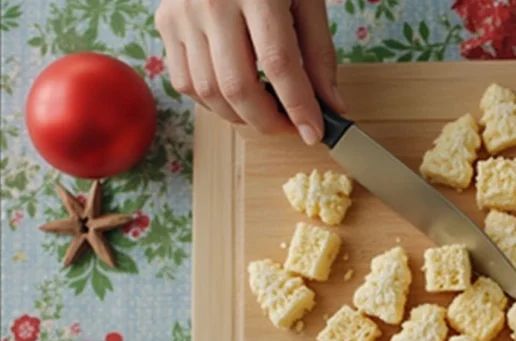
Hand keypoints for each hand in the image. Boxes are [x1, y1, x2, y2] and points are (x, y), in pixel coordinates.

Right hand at [155, 0, 343, 144]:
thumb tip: (332, 106)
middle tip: (291, 128)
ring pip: (207, 92)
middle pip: (237, 86)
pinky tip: (236, 96)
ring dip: (241, 117)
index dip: (299, 106)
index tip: (315, 133)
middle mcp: (212, 2)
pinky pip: (184, 81)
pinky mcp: (165, 21)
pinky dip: (212, 102)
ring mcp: (182, 13)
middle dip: (269, 121)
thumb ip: (319, 54)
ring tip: (268, 113)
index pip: (279, 64)